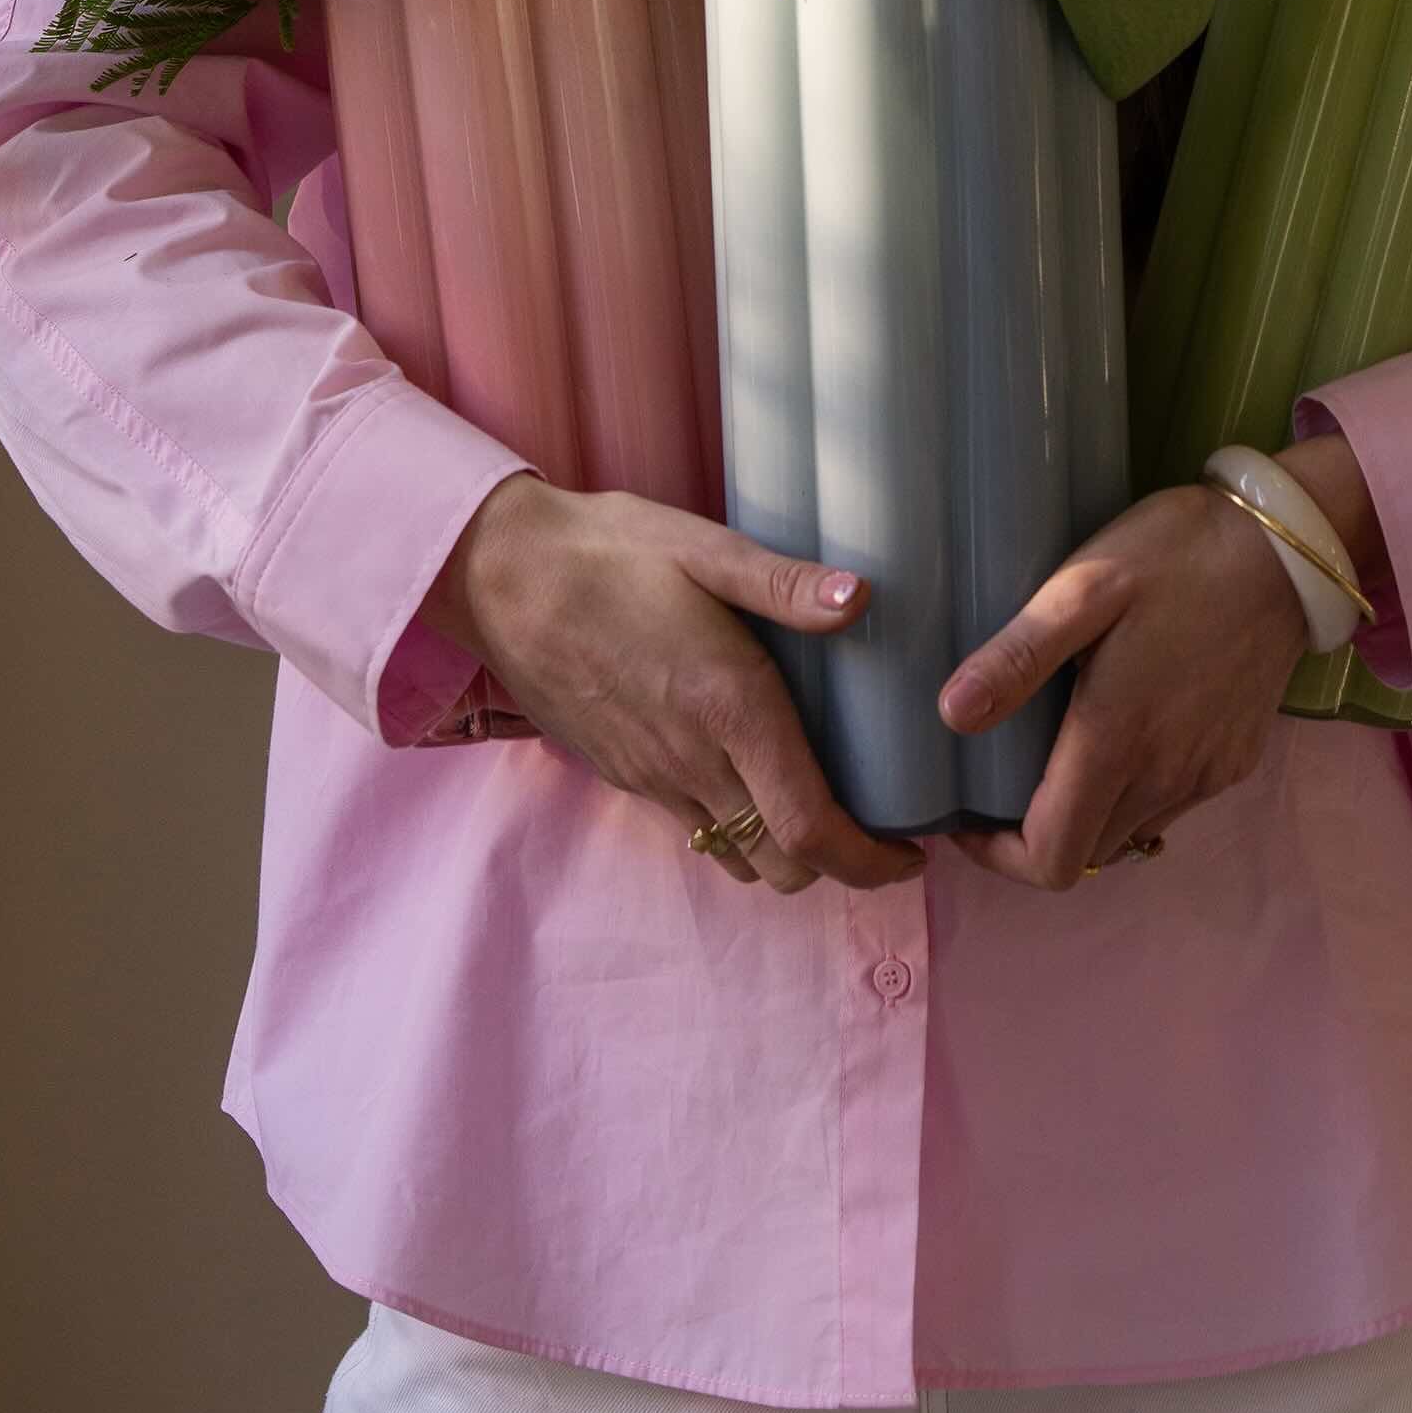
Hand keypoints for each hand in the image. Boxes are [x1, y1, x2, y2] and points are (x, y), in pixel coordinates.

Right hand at [428, 476, 920, 893]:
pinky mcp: (622, 775)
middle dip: (840, 863)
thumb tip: (861, 599)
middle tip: (878, 822)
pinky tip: (751, 775)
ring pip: (737, 859)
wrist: (499, 575)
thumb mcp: (701, 546)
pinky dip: (737, 829)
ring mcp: (651, 776)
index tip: (912, 854)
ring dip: (787, 850)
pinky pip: (693, 830)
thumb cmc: (607, 550)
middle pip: (783, 866)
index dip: (870, 861)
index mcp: (728, 707)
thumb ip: (784, 582)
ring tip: (822, 801)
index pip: (810, 828)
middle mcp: (691, 759)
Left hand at [937, 435, 1383, 891]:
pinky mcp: (1236, 761)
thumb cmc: (1178, 556)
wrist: (1290, 549)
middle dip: (1036, 833)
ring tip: (1059, 748)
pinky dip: (1134, 792)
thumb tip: (951, 715)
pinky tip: (1125, 729)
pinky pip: (1170, 806)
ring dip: (1086, 813)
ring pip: (1127, 834)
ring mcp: (1206, 776)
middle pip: (1085, 855)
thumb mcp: (1086, 585)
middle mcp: (1165, 779)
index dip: (998, 856)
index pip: (1050, 859)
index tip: (971, 813)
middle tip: (1005, 772)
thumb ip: (1020, 654)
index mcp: (1117, 742)